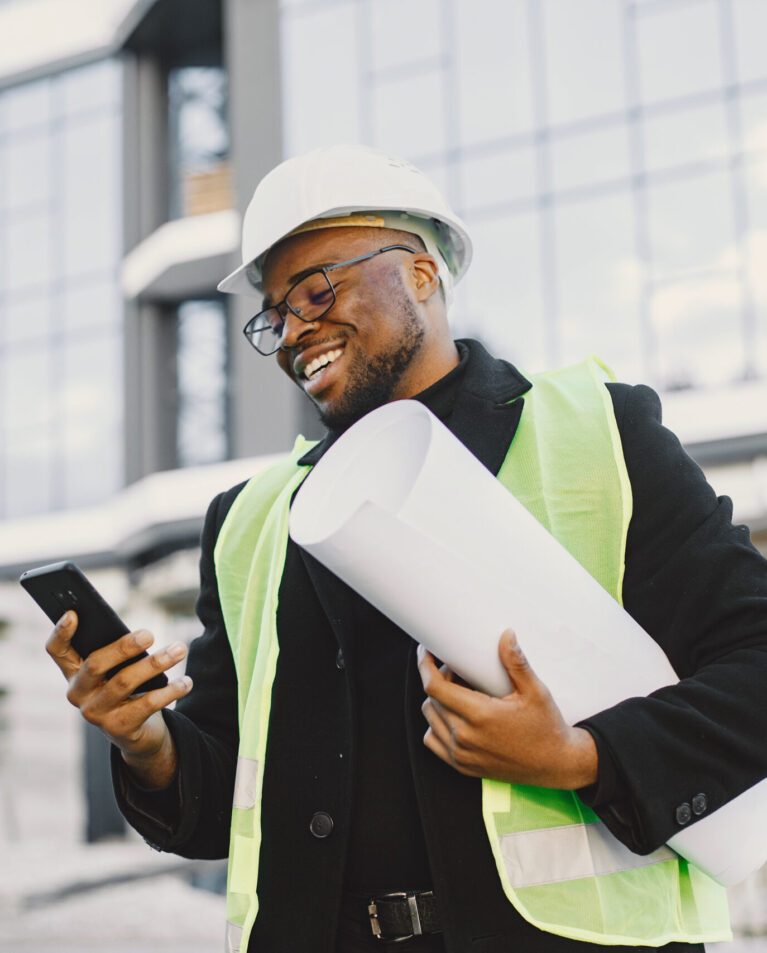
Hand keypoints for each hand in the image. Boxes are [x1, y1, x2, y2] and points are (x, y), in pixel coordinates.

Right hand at [46, 610, 192, 786]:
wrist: (136, 732)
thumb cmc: (126, 688)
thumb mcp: (116, 669)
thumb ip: (117, 652)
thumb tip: (141, 636)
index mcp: (73, 672)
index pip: (57, 650)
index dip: (60, 632)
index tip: (73, 613)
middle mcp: (78, 694)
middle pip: (95, 664)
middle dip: (124, 646)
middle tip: (150, 634)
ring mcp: (96, 713)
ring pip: (124, 682)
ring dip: (156, 663)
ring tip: (179, 649)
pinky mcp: (119, 728)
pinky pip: (147, 704)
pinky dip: (170, 690)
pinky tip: (186, 681)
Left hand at [417, 629, 597, 788]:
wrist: (556, 765)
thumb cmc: (546, 726)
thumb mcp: (535, 691)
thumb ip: (516, 663)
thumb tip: (506, 635)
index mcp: (480, 716)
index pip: (435, 687)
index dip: (425, 665)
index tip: (426, 652)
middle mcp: (466, 737)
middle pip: (432, 700)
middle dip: (439, 679)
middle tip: (457, 670)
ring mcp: (462, 755)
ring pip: (430, 719)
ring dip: (437, 702)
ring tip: (459, 692)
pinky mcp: (463, 767)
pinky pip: (433, 741)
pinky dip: (437, 725)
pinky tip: (455, 716)